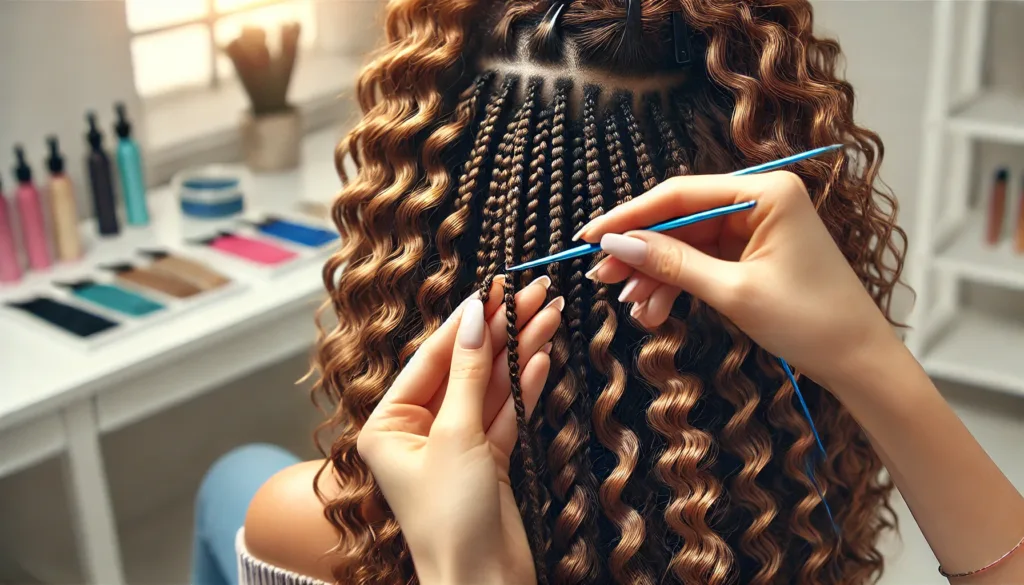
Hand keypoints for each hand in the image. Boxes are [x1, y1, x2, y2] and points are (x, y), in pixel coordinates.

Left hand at [357, 276, 560, 584]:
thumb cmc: (450, 518)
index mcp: (388, 425)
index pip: (430, 358)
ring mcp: (454, 445)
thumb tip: (475, 317)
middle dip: (500, 332)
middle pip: (464, 368)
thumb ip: (469, 374)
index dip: (465, 323)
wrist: (482, 582)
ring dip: (519, 352)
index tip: (494, 288)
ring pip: (490, 387)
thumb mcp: (456, 436)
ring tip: (549, 313)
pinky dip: (524, 387)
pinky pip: (505, 414)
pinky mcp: (486, 461)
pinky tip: (542, 356)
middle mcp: (417, 432)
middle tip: (534, 294)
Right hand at [575, 170, 900, 386]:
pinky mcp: (753, 254)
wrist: (858, 361)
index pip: (680, 194)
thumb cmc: (810, 321)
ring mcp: (756, 228)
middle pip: (680, 219)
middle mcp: (760, 201)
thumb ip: (673, 264)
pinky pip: (702, 263)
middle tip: (602, 278)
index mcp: (765, 193)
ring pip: (687, 245)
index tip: (590, 237)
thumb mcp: (733, 292)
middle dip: (641, 252)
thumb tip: (618, 245)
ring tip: (631, 307)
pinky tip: (654, 310)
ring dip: (656, 275)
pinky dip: (678, 286)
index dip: (630, 216)